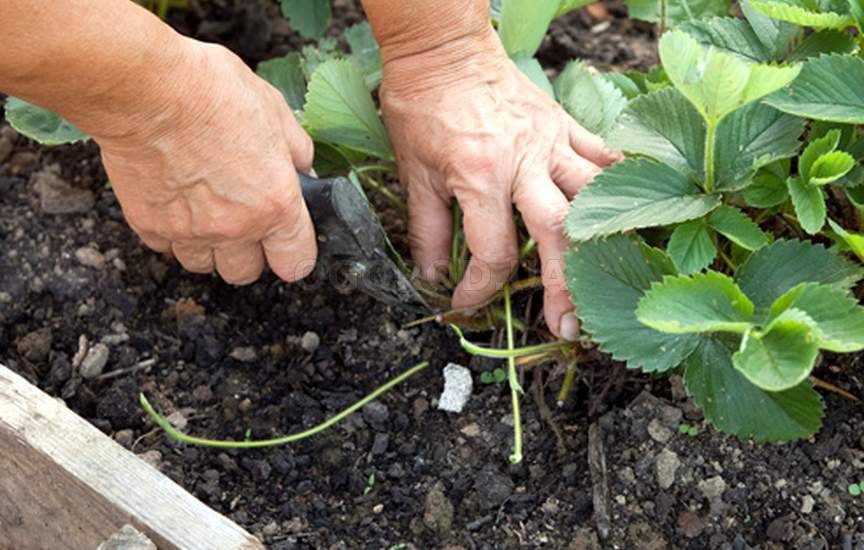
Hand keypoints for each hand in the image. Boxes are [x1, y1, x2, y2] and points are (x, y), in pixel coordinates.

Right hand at [95, 40, 316, 284]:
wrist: (148, 88)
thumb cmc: (213, 92)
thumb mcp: (277, 112)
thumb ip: (298, 151)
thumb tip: (305, 170)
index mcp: (276, 205)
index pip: (296, 263)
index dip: (295, 254)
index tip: (288, 243)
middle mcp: (235, 227)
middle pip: (246, 273)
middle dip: (248, 253)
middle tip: (244, 220)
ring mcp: (190, 231)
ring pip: (203, 265)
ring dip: (208, 246)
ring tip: (205, 209)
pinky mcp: (149, 224)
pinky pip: (165, 246)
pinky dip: (171, 231)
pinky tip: (174, 200)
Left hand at [379, 30, 619, 339]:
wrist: (444, 50)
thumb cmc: (423, 108)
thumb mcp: (414, 172)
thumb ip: (427, 229)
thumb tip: (431, 276)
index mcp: (480, 175)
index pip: (494, 251)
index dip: (480, 289)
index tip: (467, 304)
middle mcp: (524, 161)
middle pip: (559, 232)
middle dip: (565, 286)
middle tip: (567, 327)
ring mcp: (552, 141)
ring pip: (594, 197)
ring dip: (604, 242)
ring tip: (608, 279)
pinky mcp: (565, 125)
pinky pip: (603, 156)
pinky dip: (620, 185)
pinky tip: (629, 215)